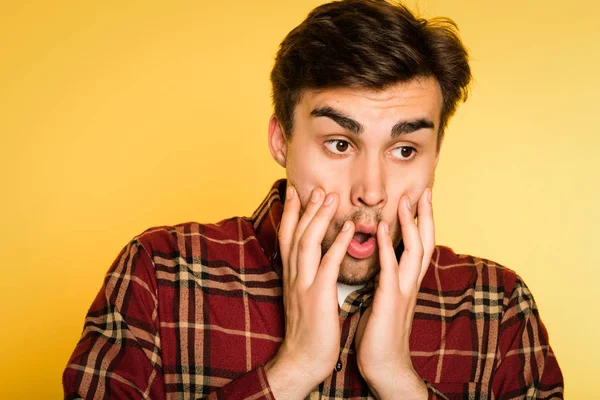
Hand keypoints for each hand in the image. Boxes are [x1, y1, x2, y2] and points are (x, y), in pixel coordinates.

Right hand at [265, 186, 354, 398]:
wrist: (303, 359)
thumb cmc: (309, 329)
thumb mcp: (302, 296)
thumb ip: (305, 275)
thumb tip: (312, 258)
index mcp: (291, 275)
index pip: (288, 237)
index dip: (291, 212)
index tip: (295, 191)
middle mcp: (293, 275)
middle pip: (295, 233)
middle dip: (304, 207)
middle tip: (314, 185)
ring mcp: (304, 284)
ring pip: (307, 242)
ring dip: (319, 217)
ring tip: (330, 196)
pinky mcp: (317, 297)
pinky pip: (328, 264)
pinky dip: (338, 244)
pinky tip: (349, 228)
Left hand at [354, 189, 434, 399]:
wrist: (384, 365)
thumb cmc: (379, 333)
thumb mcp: (385, 299)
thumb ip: (387, 279)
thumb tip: (382, 261)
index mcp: (407, 282)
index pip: (419, 245)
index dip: (420, 222)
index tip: (418, 199)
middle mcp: (410, 283)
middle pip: (425, 242)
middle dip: (426, 215)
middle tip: (424, 190)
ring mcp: (403, 291)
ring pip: (415, 251)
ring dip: (411, 224)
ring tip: (406, 200)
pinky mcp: (390, 301)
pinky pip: (390, 269)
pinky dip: (386, 247)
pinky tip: (379, 229)